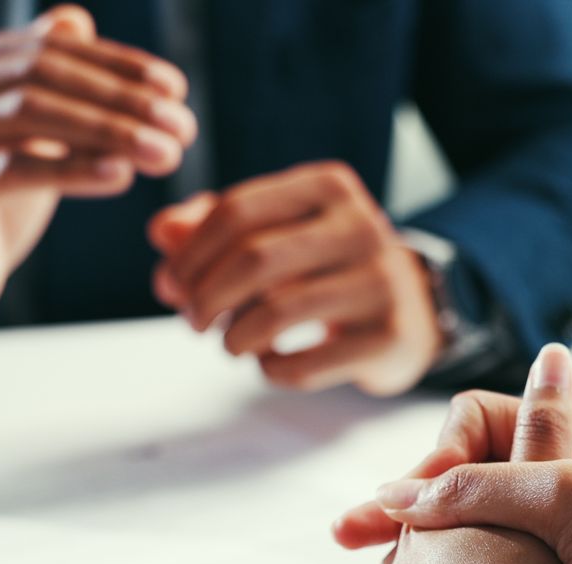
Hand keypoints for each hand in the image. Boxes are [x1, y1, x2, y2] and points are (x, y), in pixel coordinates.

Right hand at [0, 5, 197, 339]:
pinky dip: (73, 169)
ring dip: (110, 131)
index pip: (50, 51)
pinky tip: (121, 176)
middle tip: (184, 126)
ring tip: (167, 153)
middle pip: (42, 77)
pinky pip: (14, 170)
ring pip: (30, 114)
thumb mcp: (20, 132)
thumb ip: (44, 76)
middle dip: (122, 100)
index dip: (117, 66)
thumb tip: (76, 20)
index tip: (177, 89)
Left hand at [147, 161, 443, 395]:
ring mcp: (380, 282)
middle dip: (205, 297)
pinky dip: (270, 370)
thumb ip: (210, 229)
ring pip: (276, 313)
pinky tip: (271, 362)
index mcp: (328, 186)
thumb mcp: (272, 233)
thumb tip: (162, 234)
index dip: (190, 254)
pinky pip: (304, 364)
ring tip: (230, 344)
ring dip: (234, 338)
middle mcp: (362, 225)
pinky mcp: (388, 337)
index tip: (172, 285)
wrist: (409, 310)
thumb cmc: (322, 267)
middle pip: (254, 260)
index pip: (237, 212)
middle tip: (192, 321)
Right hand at [324, 373, 571, 563]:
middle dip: (392, 526)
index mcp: (565, 461)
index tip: (405, 496)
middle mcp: (557, 519)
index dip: (433, 457)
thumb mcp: (563, 491)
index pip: (477, 435)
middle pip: (456, 514)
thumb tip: (398, 495)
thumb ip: (476, 489)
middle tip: (338, 538)